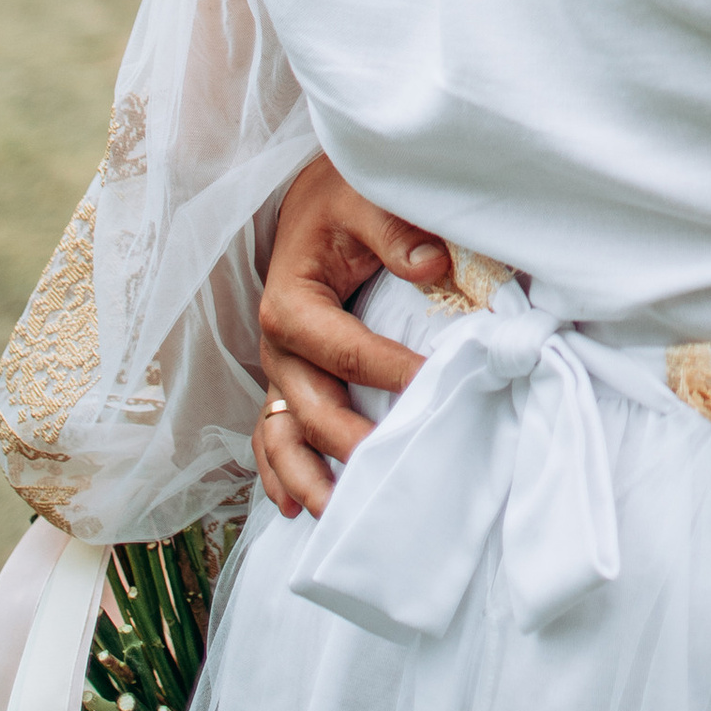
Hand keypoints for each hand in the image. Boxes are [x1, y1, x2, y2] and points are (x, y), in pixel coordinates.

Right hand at [254, 156, 451, 519]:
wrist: (311, 198)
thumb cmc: (340, 198)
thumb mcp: (364, 198)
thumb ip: (395, 231)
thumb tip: (432, 267)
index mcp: (291, 302)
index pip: (346, 350)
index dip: (392, 372)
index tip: (436, 387)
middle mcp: (277, 346)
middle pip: (311, 407)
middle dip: (349, 443)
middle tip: (392, 468)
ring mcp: (280, 370)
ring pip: (283, 435)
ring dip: (306, 477)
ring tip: (337, 513)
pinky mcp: (288, 381)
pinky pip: (274, 434)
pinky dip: (280, 473)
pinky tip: (295, 508)